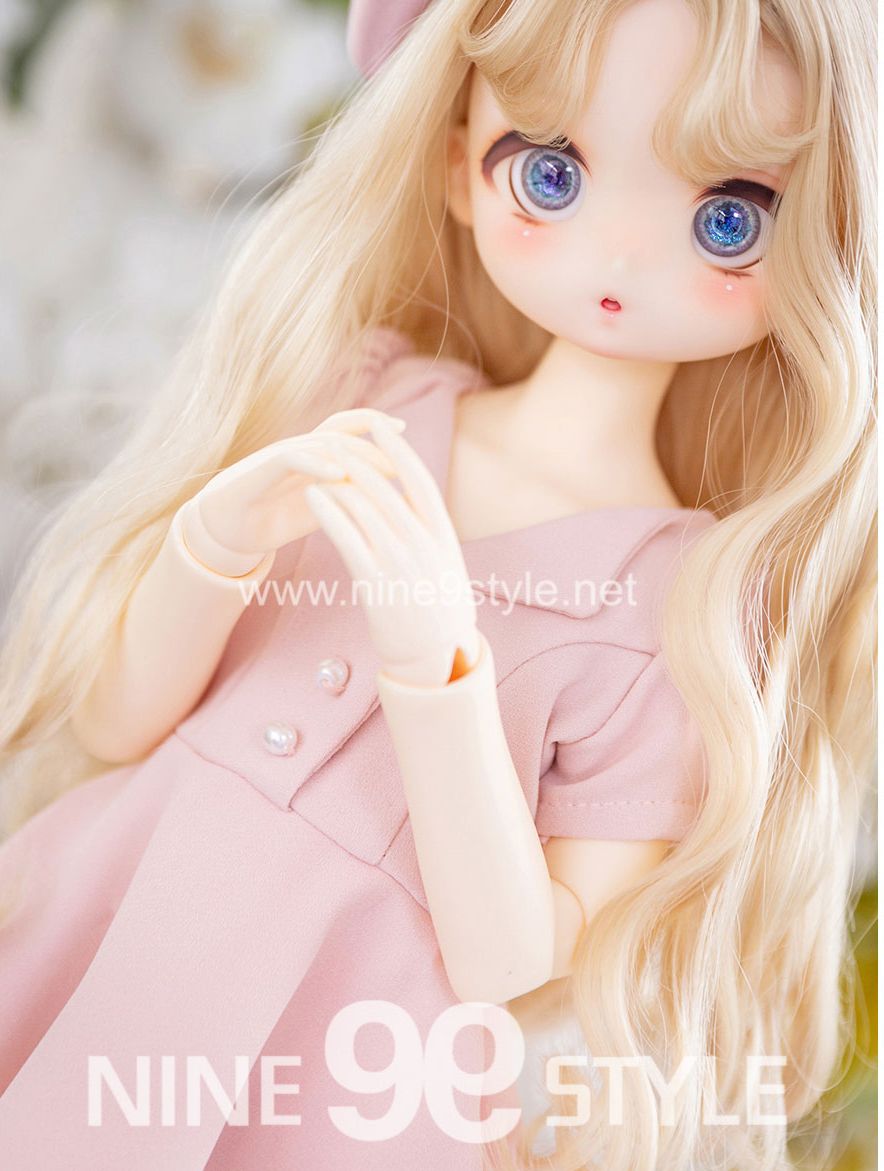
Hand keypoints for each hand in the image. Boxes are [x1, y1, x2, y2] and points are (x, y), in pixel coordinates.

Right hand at [179, 409, 405, 574]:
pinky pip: (291, 458)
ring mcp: (279, 456)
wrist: (225, 529)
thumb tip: (386, 496)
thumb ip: (346, 497)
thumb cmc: (274, 518)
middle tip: (402, 459)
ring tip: (382, 470)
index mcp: (313, 454)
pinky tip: (338, 475)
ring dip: (353, 454)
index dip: (375, 424)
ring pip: (320, 442)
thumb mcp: (319, 508)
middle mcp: (298, 448)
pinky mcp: (260, 470)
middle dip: (374, 440)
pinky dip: (316, 464)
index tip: (405, 433)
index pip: (347, 427)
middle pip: (340, 430)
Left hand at [304, 416, 479, 686]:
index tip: (381, 427)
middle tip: (337, 439)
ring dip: (339, 482)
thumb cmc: (438, 610)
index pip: (420, 482)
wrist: (434, 657)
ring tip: (318, 464)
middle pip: (387, 490)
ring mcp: (400, 564)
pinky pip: (348, 539)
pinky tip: (313, 496)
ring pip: (365, 510)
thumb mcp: (445, 565)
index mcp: (443, 537)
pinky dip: (330, 513)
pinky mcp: (376, 583)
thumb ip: (430, 532)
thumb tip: (415, 501)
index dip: (399, 451)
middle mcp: (424, 545)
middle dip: (359, 460)